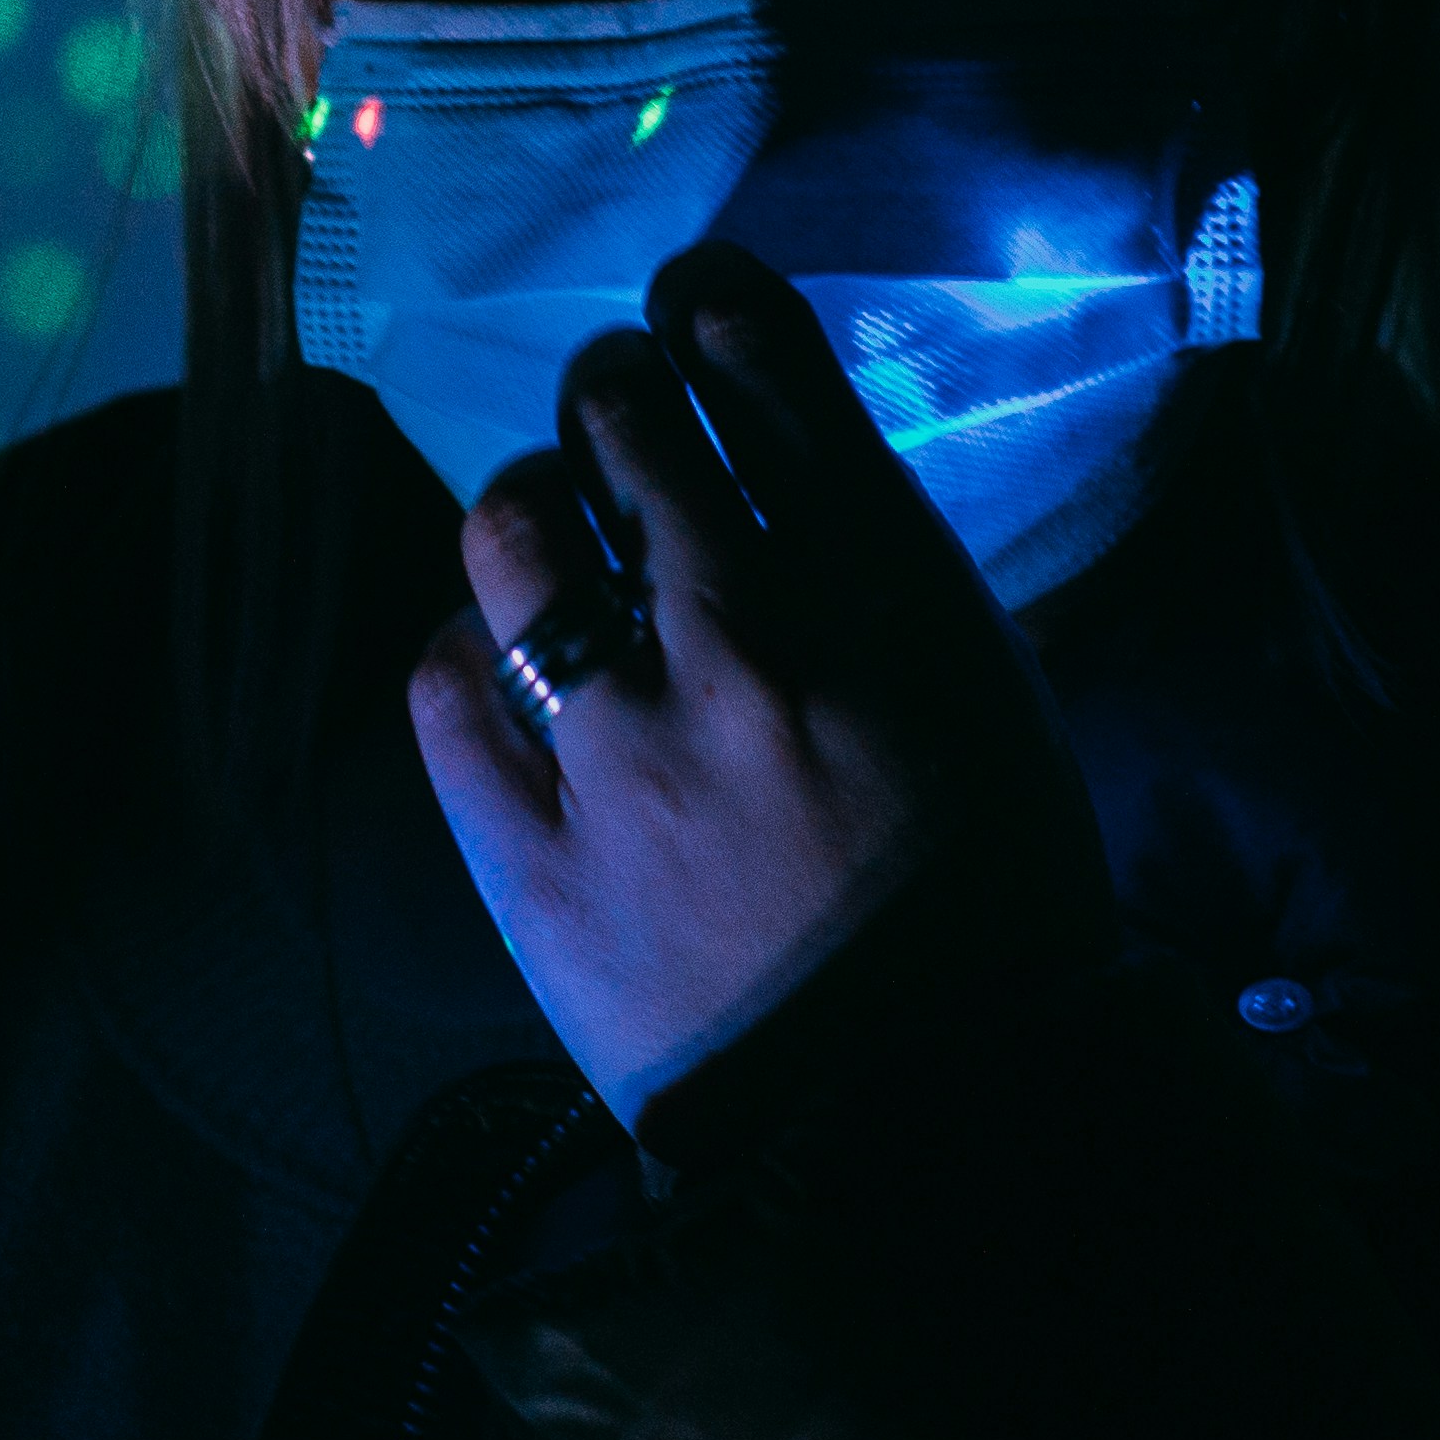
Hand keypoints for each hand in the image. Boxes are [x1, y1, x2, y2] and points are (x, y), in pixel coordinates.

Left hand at [411, 241, 1072, 1130]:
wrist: (918, 1134)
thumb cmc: (992, 919)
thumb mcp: (994, 706)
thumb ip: (893, 585)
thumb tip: (799, 488)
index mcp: (881, 600)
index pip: (769, 373)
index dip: (718, 307)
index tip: (699, 306)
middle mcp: (739, 641)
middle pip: (628, 421)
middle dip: (619, 389)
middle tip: (623, 408)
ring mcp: (618, 747)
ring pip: (513, 529)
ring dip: (533, 498)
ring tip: (550, 522)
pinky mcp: (525, 854)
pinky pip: (444, 689)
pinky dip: (466, 650)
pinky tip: (498, 662)